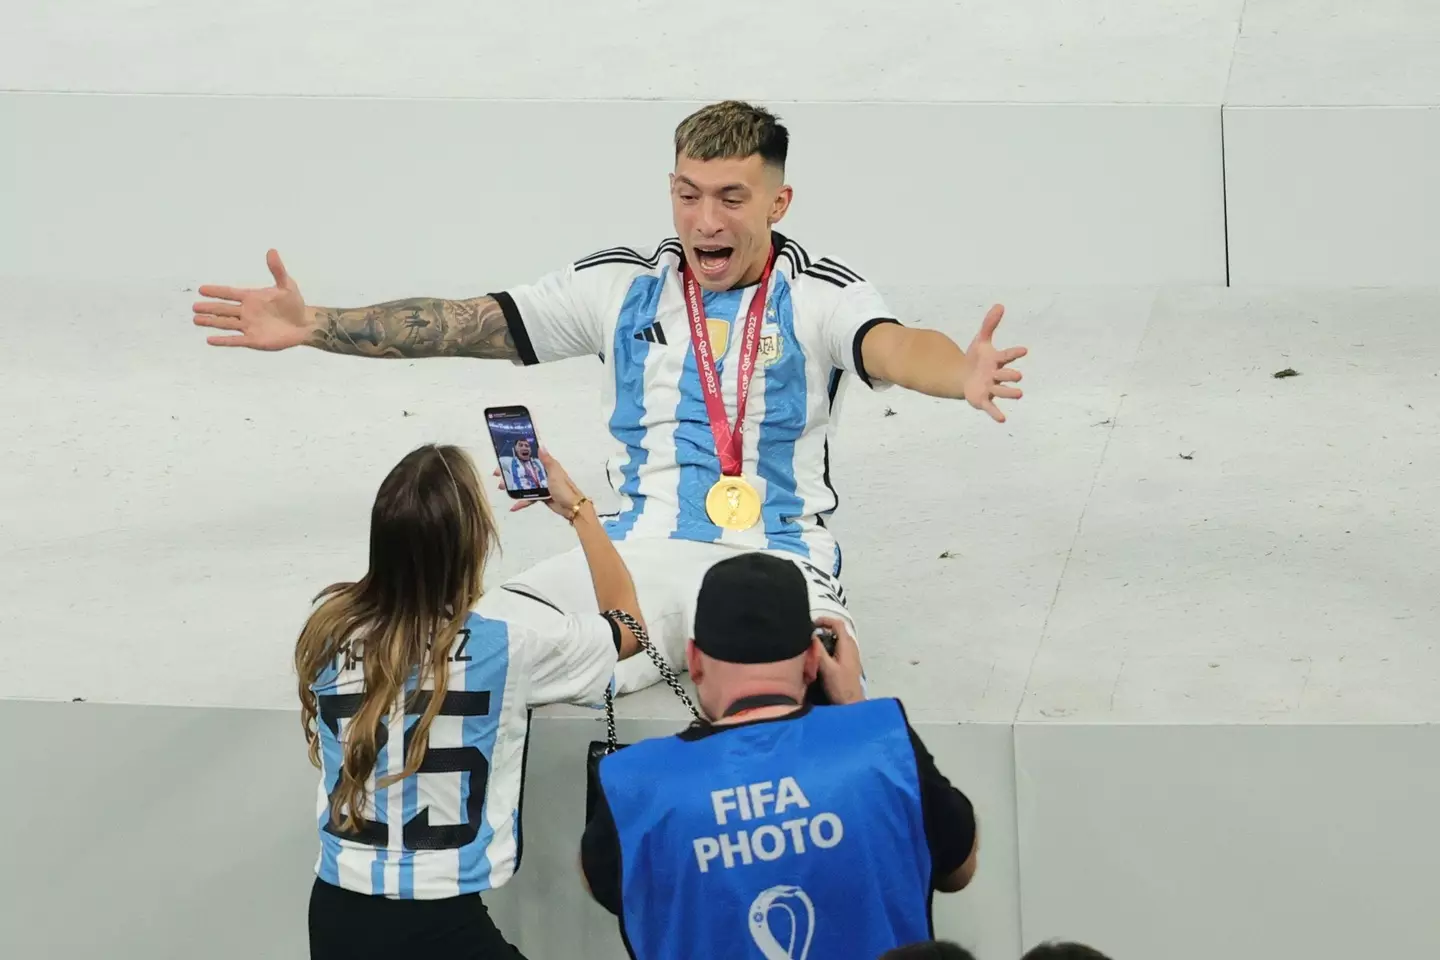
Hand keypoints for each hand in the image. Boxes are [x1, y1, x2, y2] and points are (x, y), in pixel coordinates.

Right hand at [192, 249, 312, 349]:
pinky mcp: (254, 340)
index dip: (216, 291)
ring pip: (225, 323)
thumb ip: (277, 270)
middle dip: (209, 308)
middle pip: (223, 309)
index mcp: (251, 298)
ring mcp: (249, 326)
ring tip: (196, 320)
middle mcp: (246, 312)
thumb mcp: (287, 285)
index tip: (201, 289)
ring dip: (211, 322)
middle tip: (194, 307)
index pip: (230, 293)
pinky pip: (235, 340)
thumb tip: (272, 251)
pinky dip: (223, 340)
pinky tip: (210, 339)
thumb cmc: (294, 304)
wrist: (304, 324)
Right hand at [493, 449, 587, 518]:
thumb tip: (541, 446)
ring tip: (502, 487)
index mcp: (547, 466)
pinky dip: (521, 502)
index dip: (517, 457)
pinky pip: (529, 498)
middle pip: (524, 471)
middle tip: (498, 474)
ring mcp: (542, 485)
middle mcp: (543, 474)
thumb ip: (547, 461)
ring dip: (513, 486)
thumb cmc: (565, 489)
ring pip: (524, 484)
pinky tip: (513, 507)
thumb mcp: (555, 473)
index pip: (529, 458)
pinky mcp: (542, 496)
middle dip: (511, 472)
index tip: (505, 458)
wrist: (572, 508)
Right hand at [812, 615, 865, 705]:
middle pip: (838, 630)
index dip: (824, 620)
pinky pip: (839, 647)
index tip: (811, 624)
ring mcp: (852, 654)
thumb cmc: (839, 686)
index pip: (837, 623)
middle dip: (824, 628)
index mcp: (847, 645)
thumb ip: (818, 650)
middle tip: (809, 633)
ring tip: (813, 644)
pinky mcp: (849, 662)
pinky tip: (821, 656)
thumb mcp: (826, 667)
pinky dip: (829, 646)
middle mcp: (852, 646)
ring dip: (826, 638)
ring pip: (838, 639)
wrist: (851, 703)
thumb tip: (810, 634)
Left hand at [963, 304, 1027, 422]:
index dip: (1014, 353)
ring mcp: (990, 388)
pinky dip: (996, 413)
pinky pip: (991, 407)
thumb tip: (1000, 305)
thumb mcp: (980, 341)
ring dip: (1010, 392)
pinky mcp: (982, 400)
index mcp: (997, 361)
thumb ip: (989, 324)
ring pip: (1001, 391)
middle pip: (1005, 375)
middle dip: (1011, 375)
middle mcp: (996, 376)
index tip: (1024, 350)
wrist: (961, 376)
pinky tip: (1002, 419)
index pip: (1007, 356)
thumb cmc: (976, 359)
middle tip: (1018, 376)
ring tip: (1019, 394)